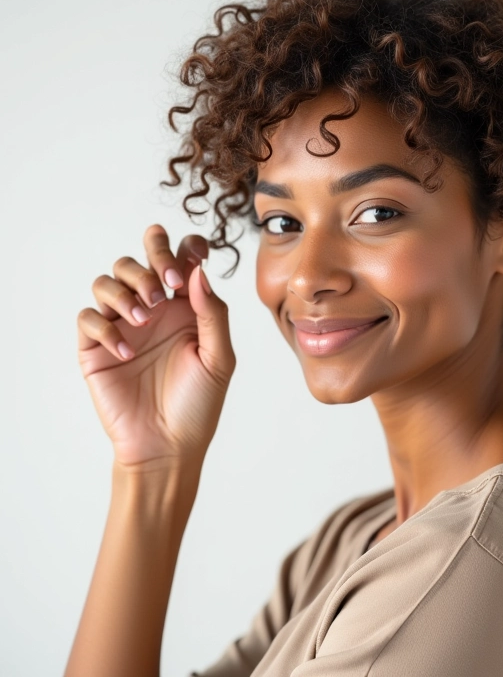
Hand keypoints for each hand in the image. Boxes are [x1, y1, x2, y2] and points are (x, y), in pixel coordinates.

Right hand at [76, 224, 236, 469]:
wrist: (168, 447)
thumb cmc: (199, 403)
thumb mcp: (219, 358)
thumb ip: (213, 313)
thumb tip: (198, 271)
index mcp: (186, 307)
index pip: (180, 258)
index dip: (182, 248)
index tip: (188, 265)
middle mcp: (153, 310)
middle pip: (138, 259)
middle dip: (149, 260)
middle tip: (163, 288)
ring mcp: (122, 326)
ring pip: (108, 281)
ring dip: (125, 292)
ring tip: (144, 320)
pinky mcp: (96, 348)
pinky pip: (88, 318)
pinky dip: (104, 327)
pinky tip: (127, 352)